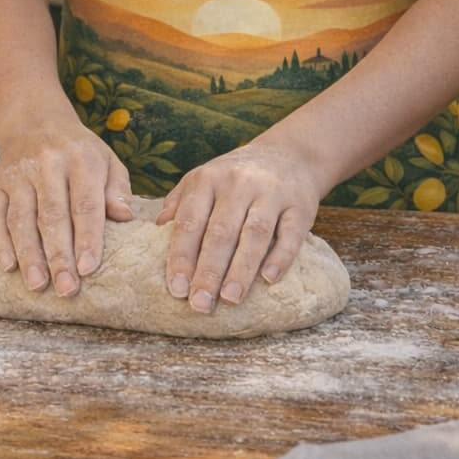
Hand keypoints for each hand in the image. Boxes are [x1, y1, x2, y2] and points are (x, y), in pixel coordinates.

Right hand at [0, 104, 131, 295]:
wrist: (35, 120)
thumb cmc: (80, 152)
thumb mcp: (107, 161)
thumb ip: (118, 189)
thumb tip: (125, 216)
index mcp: (81, 159)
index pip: (85, 204)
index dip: (87, 238)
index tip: (89, 268)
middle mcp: (47, 165)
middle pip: (52, 216)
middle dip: (59, 256)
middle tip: (67, 289)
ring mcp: (17, 175)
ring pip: (22, 219)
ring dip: (29, 255)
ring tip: (38, 285)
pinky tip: (8, 266)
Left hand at [156, 140, 320, 313]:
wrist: (290, 154)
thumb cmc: (237, 176)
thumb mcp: (204, 178)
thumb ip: (179, 202)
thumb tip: (157, 229)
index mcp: (208, 180)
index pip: (190, 222)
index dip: (181, 257)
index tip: (176, 289)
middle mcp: (238, 184)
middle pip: (220, 232)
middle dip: (208, 271)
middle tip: (200, 304)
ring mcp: (271, 193)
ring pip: (254, 234)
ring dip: (241, 269)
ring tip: (230, 298)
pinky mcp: (300, 206)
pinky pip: (291, 233)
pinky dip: (280, 257)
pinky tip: (269, 279)